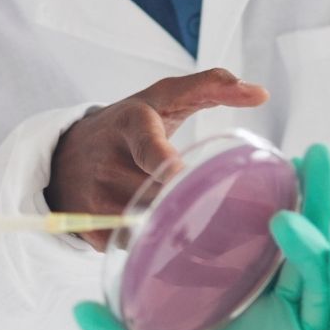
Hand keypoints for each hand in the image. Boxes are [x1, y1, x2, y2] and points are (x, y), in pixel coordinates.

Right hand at [46, 69, 268, 248]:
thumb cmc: (130, 124)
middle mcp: (108, 161)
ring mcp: (94, 195)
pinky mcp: (88, 225)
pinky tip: (153, 229)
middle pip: (160, 192)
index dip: (163, 162)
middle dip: (184, 201)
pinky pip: (132, 242)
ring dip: (170, 224)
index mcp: (132, 124)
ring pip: (148, 221)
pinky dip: (150, 241)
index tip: (179, 174)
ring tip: (176, 211)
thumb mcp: (162, 98)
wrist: (67, 152)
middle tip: (206, 206)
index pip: (148, 146)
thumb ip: (210, 86)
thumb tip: (262, 93)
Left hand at [75, 145, 329, 329]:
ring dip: (319, 237)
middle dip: (312, 201)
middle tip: (310, 155)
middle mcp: (283, 323)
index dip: (270, 207)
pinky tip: (326, 254)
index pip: (263, 250)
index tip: (262, 165)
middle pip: (306, 249)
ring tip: (295, 204)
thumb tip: (80, 308)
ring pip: (328, 276)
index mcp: (244, 317)